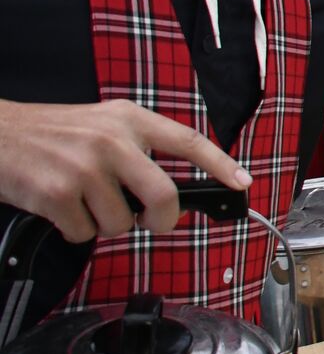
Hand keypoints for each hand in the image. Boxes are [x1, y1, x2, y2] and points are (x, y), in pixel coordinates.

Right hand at [0, 99, 252, 242]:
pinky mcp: (59, 194)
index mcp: (129, 120)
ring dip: (104, 224)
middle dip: (161, 219)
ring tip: (82, 200)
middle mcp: (112, 140)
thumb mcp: (102, 124)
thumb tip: (170, 190)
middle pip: (163, 196)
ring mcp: (85, 167)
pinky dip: (74, 230)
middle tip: (149, 221)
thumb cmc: (52, 135)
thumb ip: (138, 148)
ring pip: (121, 223)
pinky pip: (85, 233)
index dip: (220, 165)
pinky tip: (60, 207)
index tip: (241, 183)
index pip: (188, 141)